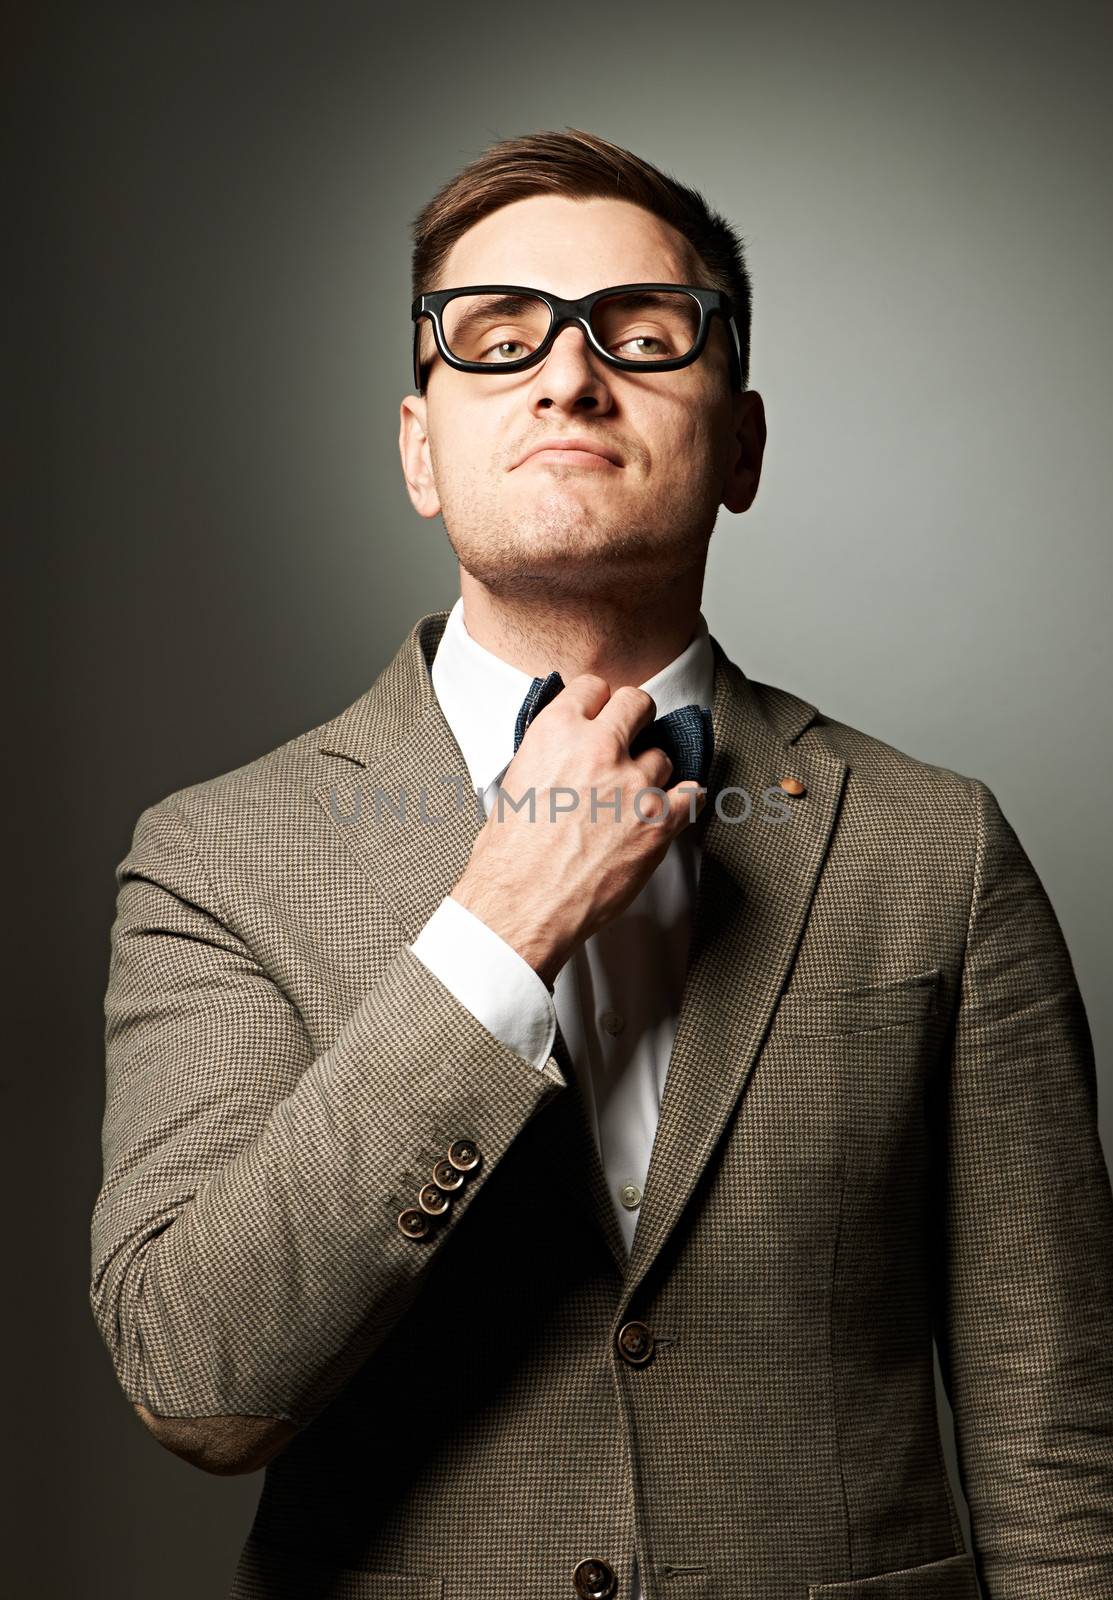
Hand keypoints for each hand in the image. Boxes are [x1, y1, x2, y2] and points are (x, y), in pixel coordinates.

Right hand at [451, 674, 706, 987]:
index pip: (593, 687)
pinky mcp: (658, 820)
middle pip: (638, 703)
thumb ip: (548, 755)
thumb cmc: (509, 856)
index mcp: (557, 732)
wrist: (522, 903)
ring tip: (631, 798)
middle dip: (634, 718)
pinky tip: (671, 808)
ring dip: (650, 774)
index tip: (601, 713)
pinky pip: (691, 794)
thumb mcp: (514, 783)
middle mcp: (599, 748)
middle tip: (629, 736)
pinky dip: (683, 801)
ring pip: (662, 756)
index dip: (598, 703)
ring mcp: (634, 783)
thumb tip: (564, 753)